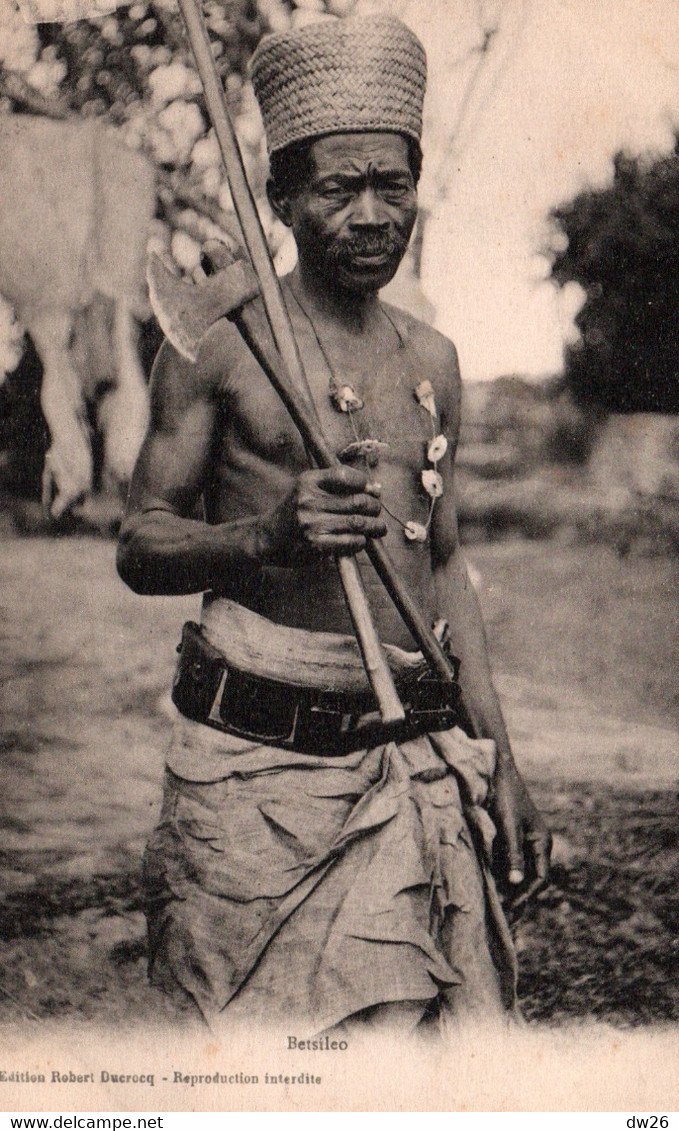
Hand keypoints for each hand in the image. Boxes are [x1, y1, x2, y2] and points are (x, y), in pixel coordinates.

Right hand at [258, 465, 386, 565]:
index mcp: (308, 481)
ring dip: (374, 526)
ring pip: (358, 522)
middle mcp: (309, 500)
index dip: (365, 482)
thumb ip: (337, 485)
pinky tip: (360, 540)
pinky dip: (361, 541)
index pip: (345, 475)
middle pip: (356, 500)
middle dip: (374, 506)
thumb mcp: (308, 488)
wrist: (267, 537)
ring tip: (378, 528)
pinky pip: (350, 541)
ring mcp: (312, 523)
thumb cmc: (294, 512)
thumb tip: (376, 489)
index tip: (372, 491)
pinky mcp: (316, 544)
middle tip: (376, 511)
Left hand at [490, 758, 551, 910]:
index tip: (512, 908)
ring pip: (517, 873)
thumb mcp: (508, 827)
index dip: (527, 894)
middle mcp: (535, 845)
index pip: (540, 877)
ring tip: (497, 911)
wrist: (495, 773)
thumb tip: (515, 882)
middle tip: (505, 919)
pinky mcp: (508, 840)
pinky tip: (489, 890)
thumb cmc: (505, 797)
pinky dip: (499, 877)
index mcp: (542, 842)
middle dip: (518, 898)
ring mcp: (522, 843)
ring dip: (508, 890)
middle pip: (530, 879)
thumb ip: (513, 854)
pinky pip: (506, 864)